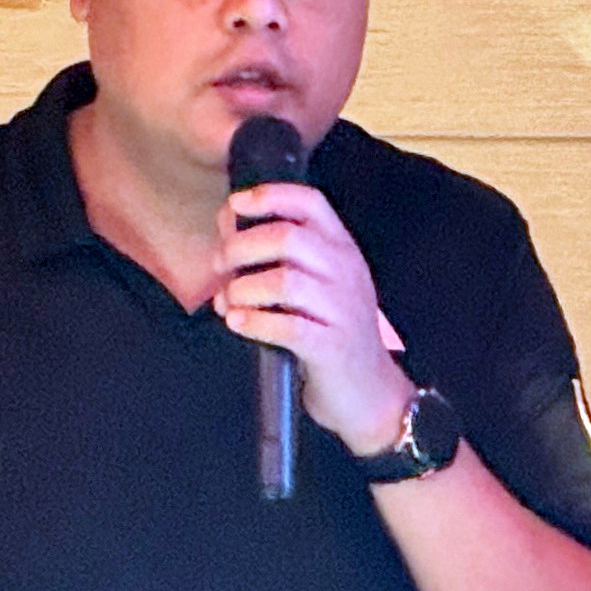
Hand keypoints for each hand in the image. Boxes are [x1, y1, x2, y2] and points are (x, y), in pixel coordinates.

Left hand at [211, 182, 414, 455]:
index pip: (310, 203)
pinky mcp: (331, 347)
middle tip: (220, 265)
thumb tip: (228, 224)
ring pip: (283, 282)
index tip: (235, 205)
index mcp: (342, 249)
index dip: (270, 196)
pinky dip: (253, 322)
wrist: (370, 394)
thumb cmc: (331, 332)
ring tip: (228, 302)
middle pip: (288, 238)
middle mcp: (346, 272)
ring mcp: (342, 310)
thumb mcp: (316, 285)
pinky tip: (238, 323)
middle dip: (241, 247)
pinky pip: (286, 327)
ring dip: (242, 290)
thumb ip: (278, 254)